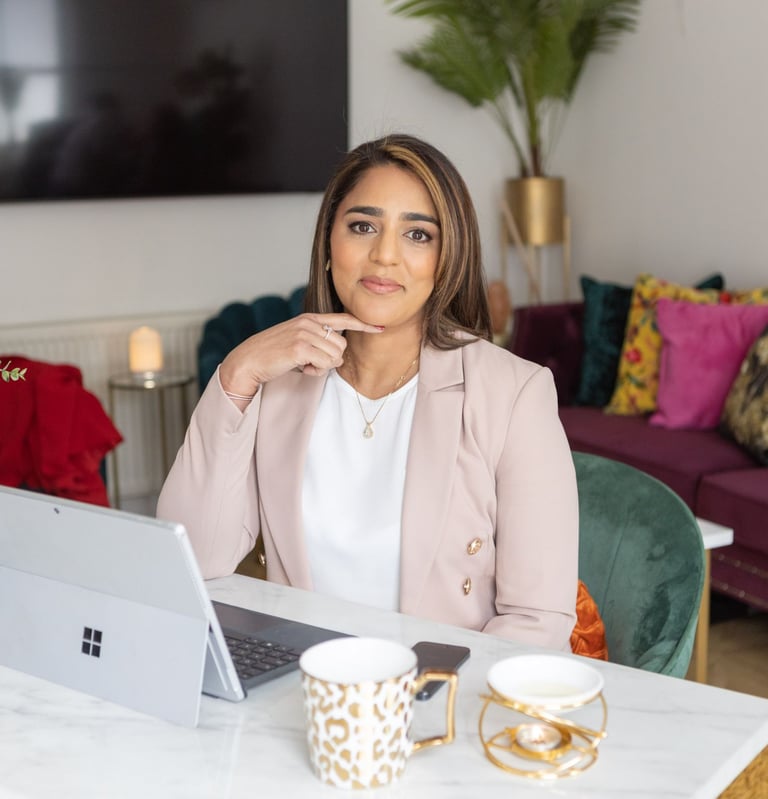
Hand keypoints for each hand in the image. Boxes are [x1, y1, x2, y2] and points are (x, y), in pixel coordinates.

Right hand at [219, 313, 381, 396]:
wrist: (249, 361)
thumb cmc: (274, 354)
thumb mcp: (297, 340)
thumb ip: (317, 341)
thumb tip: (339, 356)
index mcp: (310, 318)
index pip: (342, 319)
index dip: (362, 324)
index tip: (379, 327)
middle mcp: (309, 323)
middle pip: (342, 346)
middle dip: (331, 360)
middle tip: (311, 363)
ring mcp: (304, 334)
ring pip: (336, 357)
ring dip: (323, 367)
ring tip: (304, 365)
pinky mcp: (300, 348)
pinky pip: (325, 365)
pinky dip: (315, 372)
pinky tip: (301, 369)